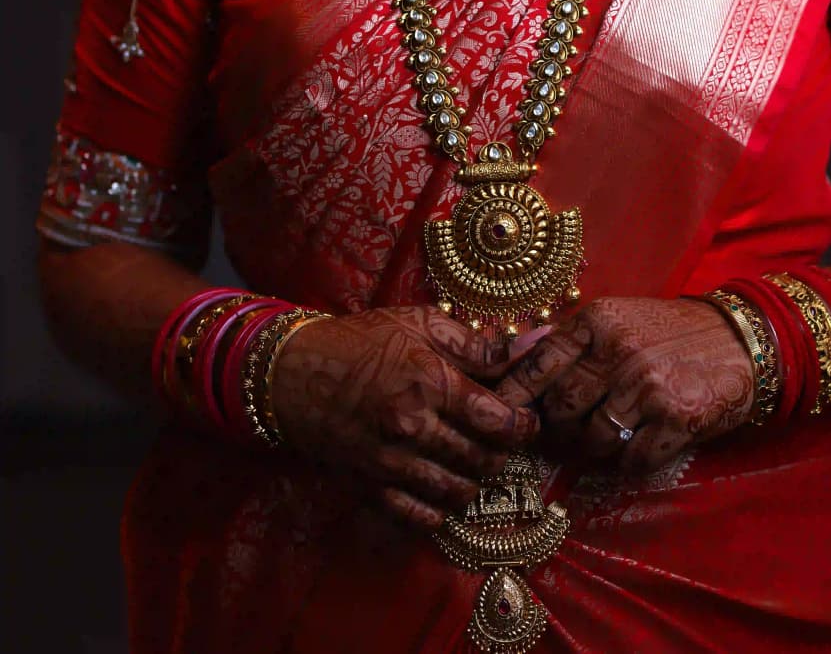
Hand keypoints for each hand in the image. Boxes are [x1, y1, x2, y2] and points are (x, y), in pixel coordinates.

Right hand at [271, 305, 537, 530]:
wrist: (293, 373)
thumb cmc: (359, 341)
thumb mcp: (419, 324)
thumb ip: (474, 342)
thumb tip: (524, 348)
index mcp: (429, 382)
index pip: (497, 419)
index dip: (523, 426)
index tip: (528, 422)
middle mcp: (413, 427)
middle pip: (482, 459)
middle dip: (503, 454)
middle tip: (503, 442)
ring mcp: (390, 463)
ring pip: (457, 491)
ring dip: (475, 481)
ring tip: (476, 463)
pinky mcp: (370, 487)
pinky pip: (418, 516)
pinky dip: (440, 511)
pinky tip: (444, 490)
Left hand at [495, 296, 753, 475]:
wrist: (741, 341)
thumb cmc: (671, 331)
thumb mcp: (619, 317)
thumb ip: (570, 337)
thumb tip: (515, 351)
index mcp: (599, 321)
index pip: (539, 362)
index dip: (514, 395)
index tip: (499, 416)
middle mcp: (619, 351)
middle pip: (561, 408)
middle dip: (557, 429)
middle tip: (565, 432)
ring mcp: (647, 387)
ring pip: (593, 439)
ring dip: (595, 447)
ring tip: (609, 435)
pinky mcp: (676, 419)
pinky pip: (632, 460)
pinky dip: (630, 461)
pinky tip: (641, 444)